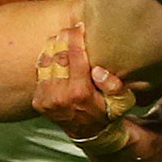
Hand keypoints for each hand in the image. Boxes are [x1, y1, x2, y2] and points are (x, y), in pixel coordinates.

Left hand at [32, 23, 134, 139]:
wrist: (90, 134)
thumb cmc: (109, 113)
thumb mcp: (123, 101)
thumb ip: (114, 85)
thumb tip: (98, 70)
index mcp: (80, 93)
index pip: (73, 56)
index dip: (75, 38)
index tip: (79, 27)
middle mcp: (59, 96)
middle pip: (56, 56)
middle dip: (63, 38)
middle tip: (70, 30)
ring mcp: (46, 100)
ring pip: (45, 63)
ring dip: (52, 47)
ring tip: (61, 38)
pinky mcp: (38, 102)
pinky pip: (39, 73)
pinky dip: (46, 60)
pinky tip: (55, 54)